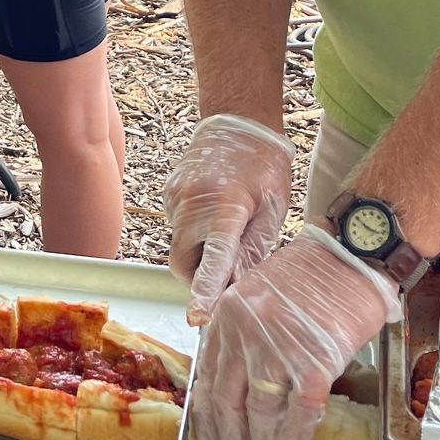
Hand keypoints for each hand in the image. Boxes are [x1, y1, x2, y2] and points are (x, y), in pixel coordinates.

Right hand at [165, 113, 293, 322]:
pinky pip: (176, 227)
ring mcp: (176, 197)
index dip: (205, 292)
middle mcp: (193, 203)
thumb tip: (238, 290)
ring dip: (196, 253)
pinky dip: (192, 233)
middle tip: (227, 266)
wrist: (238, 121)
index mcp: (225, 207)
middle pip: (183, 263)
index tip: (198, 318)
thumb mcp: (271, 210)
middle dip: (199, 276)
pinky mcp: (169, 193)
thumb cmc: (264, 166)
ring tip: (226, 231)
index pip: (212, 260)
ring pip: (178, 247)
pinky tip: (214, 215)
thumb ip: (252, 251)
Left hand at [191, 226, 400, 439]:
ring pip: (260, 416)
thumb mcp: (257, 298)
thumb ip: (240, 339)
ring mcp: (278, 346)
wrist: (352, 252)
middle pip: (227, 406)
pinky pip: (297, 413)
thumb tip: (232, 394)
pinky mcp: (313, 360)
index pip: (207, 385)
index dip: (209, 427)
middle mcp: (244, 331)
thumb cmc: (311, 277)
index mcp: (226, 317)